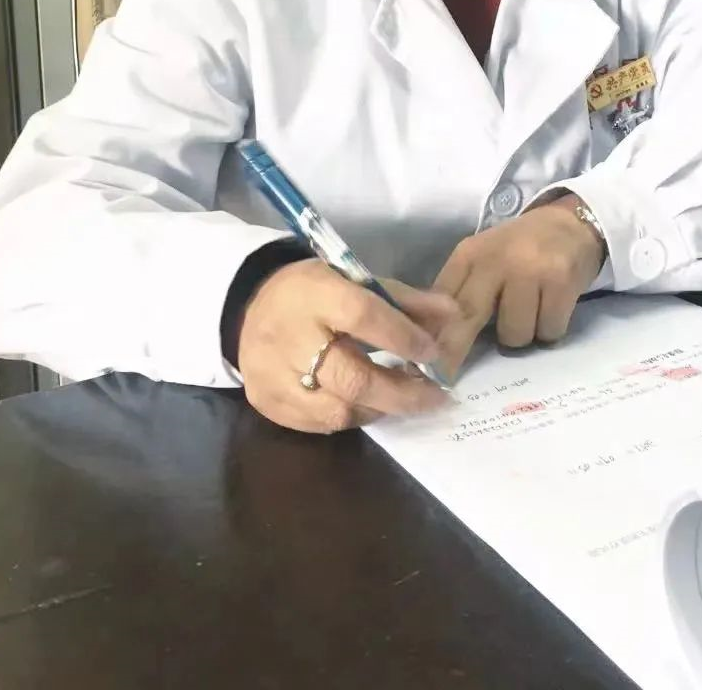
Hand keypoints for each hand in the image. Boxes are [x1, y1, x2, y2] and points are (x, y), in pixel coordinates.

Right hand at [237, 259, 459, 433]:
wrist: (247, 306)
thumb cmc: (312, 290)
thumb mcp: (353, 278)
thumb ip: (403, 299)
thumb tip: (454, 314)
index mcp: (315, 294)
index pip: (363, 316)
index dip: (403, 337)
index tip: (434, 353)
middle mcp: (289, 336)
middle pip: (351, 378)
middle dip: (401, 393)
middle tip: (435, 396)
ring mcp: (273, 375)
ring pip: (337, 410)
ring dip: (379, 409)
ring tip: (403, 400)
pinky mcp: (266, 402)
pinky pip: (317, 424)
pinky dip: (350, 417)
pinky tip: (367, 404)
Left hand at [433, 195, 604, 379]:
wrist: (570, 224)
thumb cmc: (519, 251)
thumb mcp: (483, 261)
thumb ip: (460, 294)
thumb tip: (431, 341)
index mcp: (470, 254)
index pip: (441, 299)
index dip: (430, 335)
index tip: (421, 364)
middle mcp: (496, 258)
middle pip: (468, 315)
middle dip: (455, 350)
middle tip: (447, 377)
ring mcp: (530, 268)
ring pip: (514, 334)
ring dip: (522, 337)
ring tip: (530, 314)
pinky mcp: (561, 280)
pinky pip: (548, 331)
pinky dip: (550, 330)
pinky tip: (552, 309)